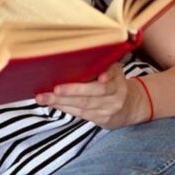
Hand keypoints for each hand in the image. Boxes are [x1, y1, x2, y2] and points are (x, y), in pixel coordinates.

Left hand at [35, 64, 149, 128]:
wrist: (130, 106)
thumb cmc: (115, 82)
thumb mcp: (115, 70)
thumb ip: (103, 64)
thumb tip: (80, 54)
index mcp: (118, 79)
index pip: (112, 77)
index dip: (107, 76)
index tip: (102, 78)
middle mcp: (116, 95)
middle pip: (92, 95)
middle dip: (71, 92)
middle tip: (54, 89)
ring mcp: (109, 109)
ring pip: (83, 106)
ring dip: (61, 102)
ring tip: (44, 97)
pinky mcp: (102, 120)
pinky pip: (81, 114)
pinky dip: (65, 108)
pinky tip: (52, 103)